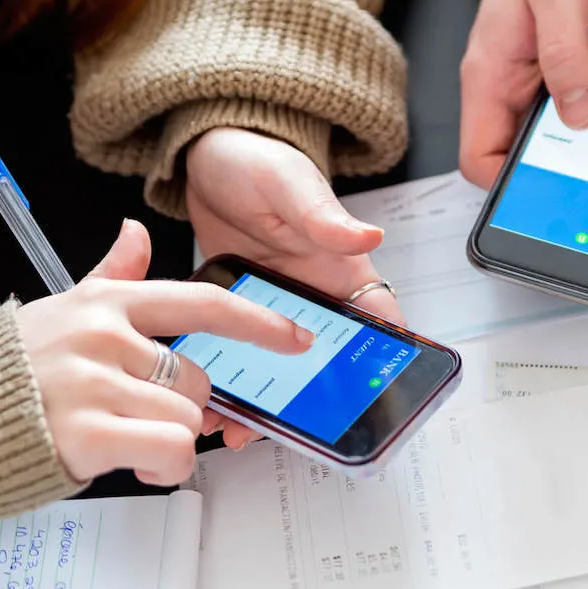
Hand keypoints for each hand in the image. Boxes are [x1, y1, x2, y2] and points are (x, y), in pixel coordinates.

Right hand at [16, 219, 312, 484]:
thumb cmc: (7, 373)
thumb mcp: (61, 311)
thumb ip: (110, 276)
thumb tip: (135, 232)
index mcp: (106, 304)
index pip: (202, 302)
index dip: (258, 323)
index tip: (294, 338)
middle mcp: (104, 337)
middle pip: (198, 379)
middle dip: (179, 409)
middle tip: (139, 418)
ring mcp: (94, 383)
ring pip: (186, 419)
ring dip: (166, 442)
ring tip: (123, 440)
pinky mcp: (86, 432)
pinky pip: (170, 451)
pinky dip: (162, 467)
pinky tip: (130, 461)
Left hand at [185, 127, 403, 447]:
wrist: (204, 159)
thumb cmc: (257, 161)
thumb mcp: (290, 184)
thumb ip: (323, 216)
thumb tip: (367, 237)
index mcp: (341, 269)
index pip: (379, 322)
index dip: (384, 362)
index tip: (374, 398)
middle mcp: (311, 297)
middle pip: (325, 362)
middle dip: (309, 402)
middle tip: (287, 429)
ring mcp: (270, 310)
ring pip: (276, 370)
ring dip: (259, 401)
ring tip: (231, 427)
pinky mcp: (232, 314)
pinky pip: (234, 357)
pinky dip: (223, 382)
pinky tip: (203, 399)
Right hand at [459, 0, 587, 186]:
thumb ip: (568, 54)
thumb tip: (581, 112)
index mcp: (488, 75)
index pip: (477, 156)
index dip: (505, 185)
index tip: (544, 192)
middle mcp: (502, 85)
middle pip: (512, 158)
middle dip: (548, 176)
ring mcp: (528, 83)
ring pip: (544, 140)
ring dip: (576, 148)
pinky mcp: (554, 75)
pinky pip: (568, 113)